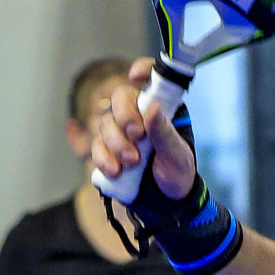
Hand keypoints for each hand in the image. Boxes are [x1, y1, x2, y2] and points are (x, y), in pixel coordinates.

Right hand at [91, 57, 196, 198]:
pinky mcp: (108, 150)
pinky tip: (115, 171)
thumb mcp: (177, 156)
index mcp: (161, 109)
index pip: (151, 80)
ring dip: (116, 143)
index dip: (143, 71)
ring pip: (105, 122)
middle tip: (136, 136)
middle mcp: (139, 115)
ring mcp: (121, 132)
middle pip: (120, 98)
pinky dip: (103, 157)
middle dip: (125, 116)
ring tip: (133, 162)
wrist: (166, 204)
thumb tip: (153, 109)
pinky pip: (96, 146)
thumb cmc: (178, 174)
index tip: (135, 76)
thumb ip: (165, 134)